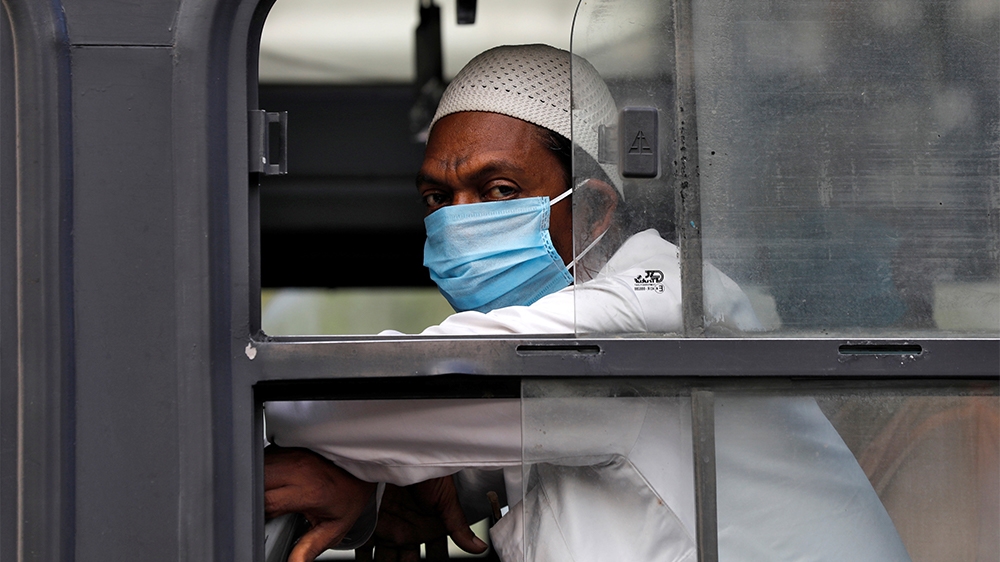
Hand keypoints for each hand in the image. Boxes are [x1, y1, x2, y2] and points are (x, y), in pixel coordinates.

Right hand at [264, 446, 377, 561]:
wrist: (359, 467)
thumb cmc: (348, 496)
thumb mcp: (334, 528)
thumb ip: (310, 547)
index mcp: (310, 490)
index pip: (268, 502)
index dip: (259, 516)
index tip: (262, 523)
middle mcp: (298, 469)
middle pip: (257, 482)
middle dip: (252, 499)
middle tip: (259, 511)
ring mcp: (291, 455)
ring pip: (255, 469)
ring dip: (253, 485)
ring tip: (262, 497)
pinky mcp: (285, 447)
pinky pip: (261, 459)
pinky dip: (258, 473)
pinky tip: (266, 483)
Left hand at [366, 476, 487, 561]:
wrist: (403, 453)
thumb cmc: (428, 470)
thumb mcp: (446, 499)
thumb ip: (458, 526)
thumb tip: (479, 547)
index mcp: (428, 528)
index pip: (434, 555)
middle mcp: (409, 530)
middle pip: (407, 561)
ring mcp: (389, 528)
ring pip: (386, 558)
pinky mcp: (371, 523)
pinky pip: (366, 548)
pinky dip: (364, 558)